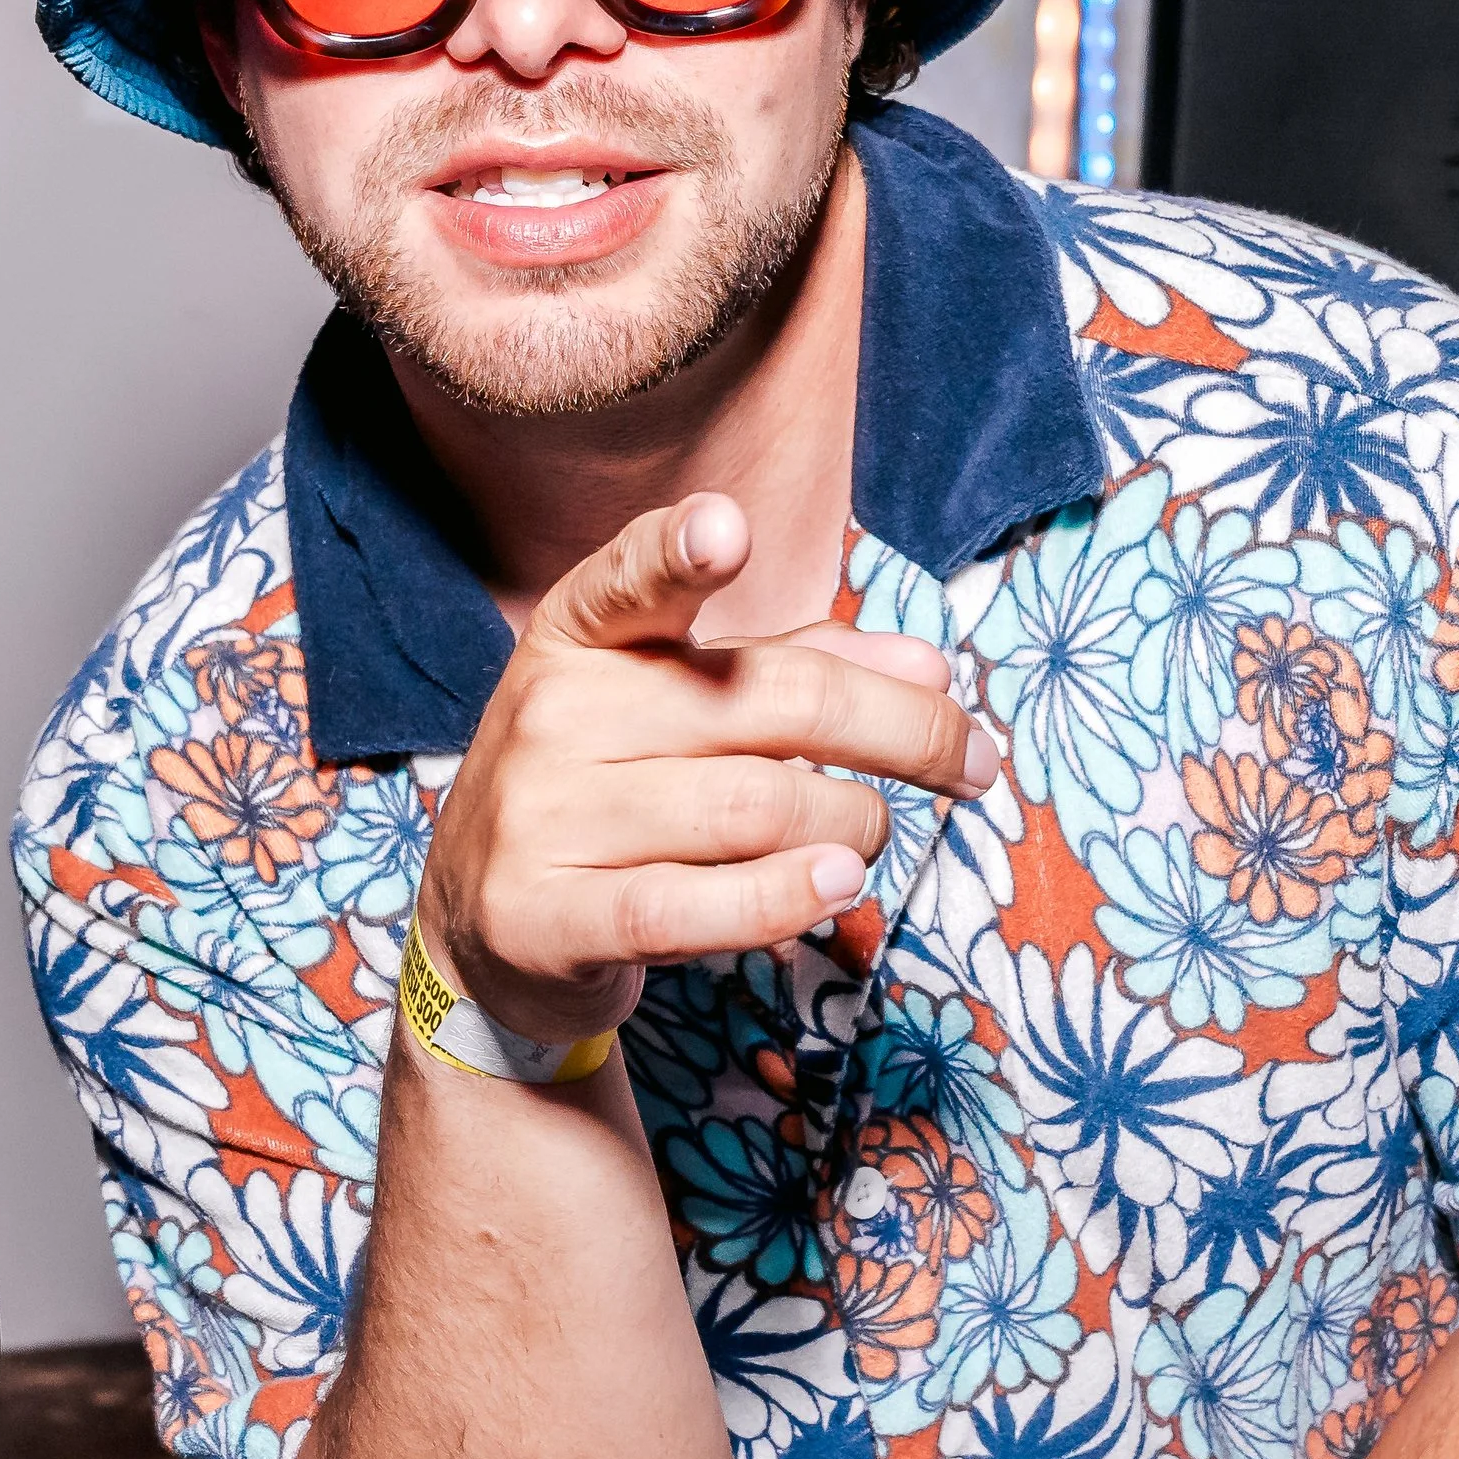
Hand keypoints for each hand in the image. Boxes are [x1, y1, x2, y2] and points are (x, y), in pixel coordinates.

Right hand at [414, 492, 994, 1045]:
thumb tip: (928, 664)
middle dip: (905, 731)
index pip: (630, 579)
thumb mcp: (680, 706)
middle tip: (973, 763)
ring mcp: (545, 816)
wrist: (485, 927)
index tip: (725, 531)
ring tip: (868, 838)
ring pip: (756, 808)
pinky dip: (783, 898)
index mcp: (584, 636)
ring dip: (854, 825)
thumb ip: (799, 670)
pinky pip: (690, 908)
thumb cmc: (611, 790)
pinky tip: (836, 887)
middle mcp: (556, 712)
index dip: (677, 549)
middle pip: (772, 700)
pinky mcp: (547, 918)